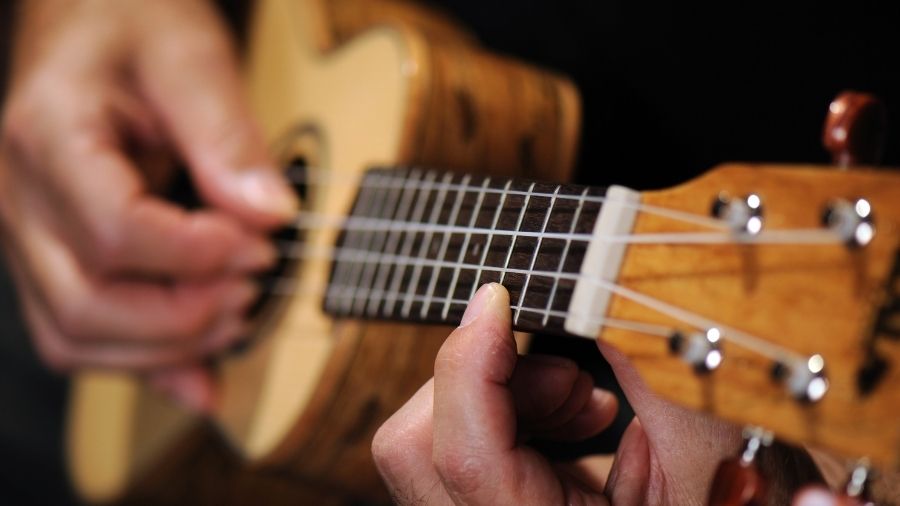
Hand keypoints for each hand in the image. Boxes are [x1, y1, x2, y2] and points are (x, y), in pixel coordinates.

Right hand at [0, 0, 297, 410]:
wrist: (89, 21)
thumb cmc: (132, 24)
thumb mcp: (190, 56)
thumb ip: (227, 136)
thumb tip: (272, 217)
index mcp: (46, 134)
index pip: (113, 232)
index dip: (198, 255)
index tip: (263, 245)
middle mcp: (17, 198)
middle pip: (88, 305)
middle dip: (187, 314)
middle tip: (256, 284)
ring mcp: (26, 237)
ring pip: (77, 338)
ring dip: (169, 347)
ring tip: (238, 312)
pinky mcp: (51, 260)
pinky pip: (82, 337)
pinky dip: (146, 362)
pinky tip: (203, 371)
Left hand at [372, 283, 747, 504]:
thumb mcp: (700, 456)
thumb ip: (647, 373)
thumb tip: (593, 292)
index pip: (464, 454)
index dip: (469, 363)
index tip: (496, 300)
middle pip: (415, 444)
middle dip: (486, 382)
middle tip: (570, 379)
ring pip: (426, 441)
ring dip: (504, 395)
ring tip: (585, 397)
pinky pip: (456, 447)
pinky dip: (508, 413)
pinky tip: (576, 415)